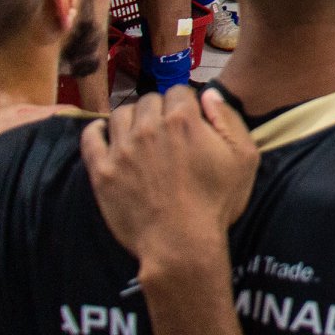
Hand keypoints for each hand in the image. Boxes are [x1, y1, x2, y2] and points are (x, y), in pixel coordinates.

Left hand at [81, 87, 258, 268]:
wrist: (180, 244)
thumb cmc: (216, 202)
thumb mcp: (244, 158)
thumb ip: (229, 119)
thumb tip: (209, 94)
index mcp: (183, 120)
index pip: (179, 91)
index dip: (185, 103)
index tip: (188, 118)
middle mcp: (149, 127)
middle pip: (148, 100)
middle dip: (159, 110)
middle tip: (165, 130)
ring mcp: (122, 149)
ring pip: (120, 114)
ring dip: (132, 119)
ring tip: (139, 134)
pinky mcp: (102, 171)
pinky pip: (91, 137)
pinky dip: (97, 131)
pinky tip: (105, 134)